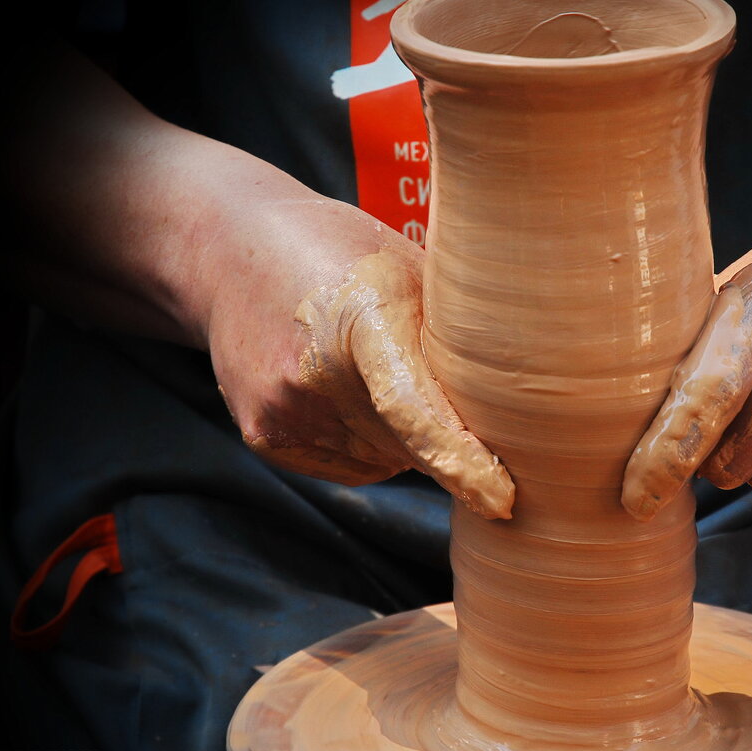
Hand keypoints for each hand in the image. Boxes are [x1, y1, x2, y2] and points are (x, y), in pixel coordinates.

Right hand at [0, 44, 513, 518]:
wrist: (228, 250)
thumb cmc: (339, 252)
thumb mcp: (408, 266)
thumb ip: (457, 334)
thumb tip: (523, 410)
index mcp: (360, 316)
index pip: (416, 408)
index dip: (462, 459)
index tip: (502, 500)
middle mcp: (313, 373)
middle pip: (412, 444)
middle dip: (443, 430)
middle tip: (426, 371)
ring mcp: (281, 411)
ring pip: (384, 461)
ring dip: (402, 437)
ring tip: (370, 368)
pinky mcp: (264, 437)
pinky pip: (350, 466)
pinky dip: (368, 443)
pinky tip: (345, 390)